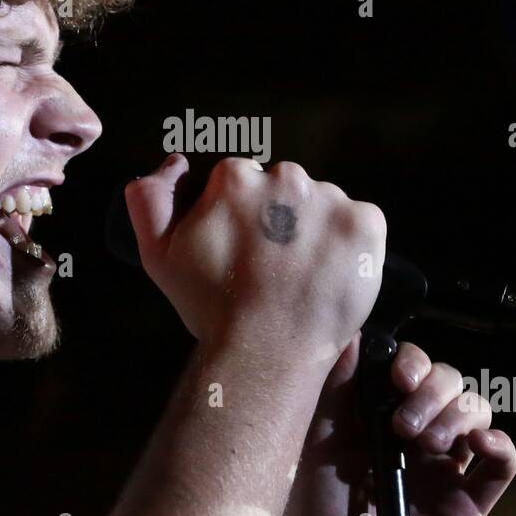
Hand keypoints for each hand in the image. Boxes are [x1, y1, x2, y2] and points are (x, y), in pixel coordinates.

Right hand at [124, 154, 385, 366]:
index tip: (243, 247)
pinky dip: (350, 243)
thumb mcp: (159, 254)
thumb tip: (175, 163)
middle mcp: (286, 176)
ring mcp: (330, 198)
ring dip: (315, 228)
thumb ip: (150, 199)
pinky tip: (332, 273)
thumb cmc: (211, 307)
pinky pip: (360, 220)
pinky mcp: (365, 223)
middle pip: (284, 187)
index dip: (241, 215)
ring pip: (322, 203)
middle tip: (273, 264)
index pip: (243, 180)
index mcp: (235, 176)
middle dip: (279, 216)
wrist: (266, 352)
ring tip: (303, 274)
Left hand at [274, 336, 515, 515]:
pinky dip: (501, 444)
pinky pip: (503, 463)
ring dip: (457, 416)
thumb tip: (352, 336)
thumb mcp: (317, 443)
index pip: (413, 368)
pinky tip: (480, 445)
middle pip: (450, 382)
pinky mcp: (469, 499)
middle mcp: (417, 434)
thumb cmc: (318, 514)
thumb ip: (336, 389)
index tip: (399, 379)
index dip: (413, 363)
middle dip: (433, 392)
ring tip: (427, 444)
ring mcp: (445, 465)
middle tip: (404, 425)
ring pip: (477, 411)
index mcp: (381, 415)